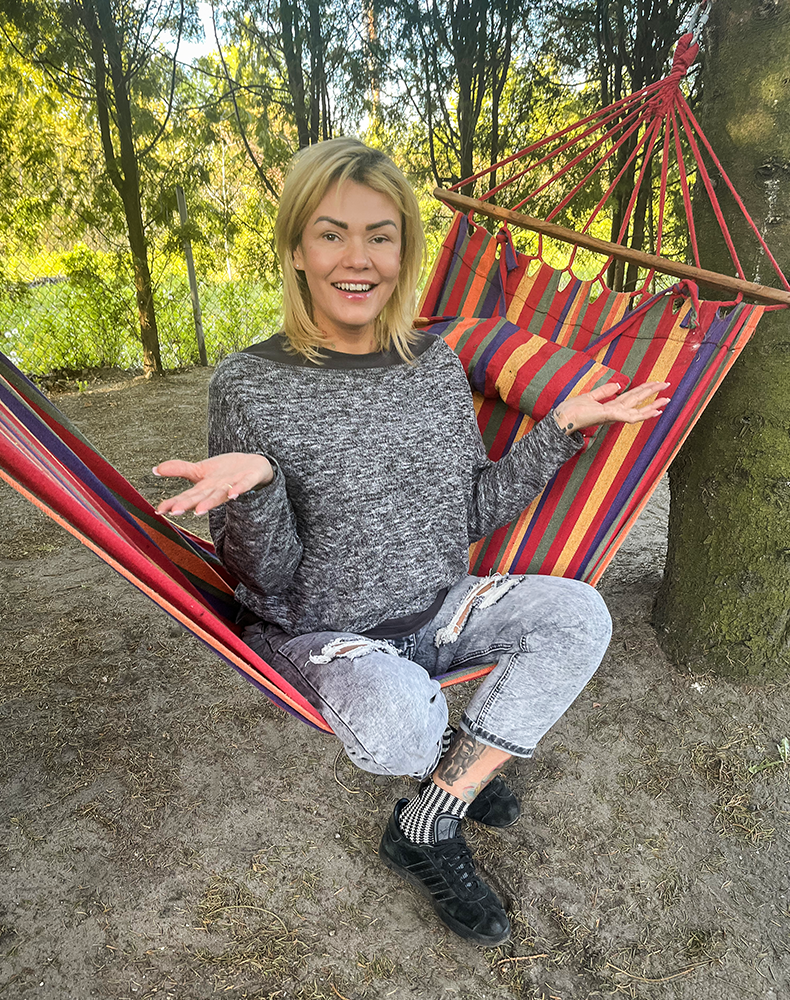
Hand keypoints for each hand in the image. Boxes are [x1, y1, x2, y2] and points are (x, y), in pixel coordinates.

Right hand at [153, 453, 273, 515]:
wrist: (254, 466)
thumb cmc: (225, 472)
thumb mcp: (200, 470)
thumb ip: (179, 470)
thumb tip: (155, 469)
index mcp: (205, 489)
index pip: (186, 496)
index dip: (173, 502)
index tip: (160, 510)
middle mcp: (218, 491)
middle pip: (201, 498)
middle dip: (188, 505)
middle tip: (175, 512)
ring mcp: (233, 486)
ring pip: (220, 496)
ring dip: (210, 503)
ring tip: (199, 510)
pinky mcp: (249, 479)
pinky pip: (244, 485)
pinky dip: (239, 489)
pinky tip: (233, 494)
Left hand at [553, 381, 670, 434]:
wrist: (563, 420)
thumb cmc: (572, 411)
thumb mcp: (590, 397)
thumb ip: (605, 391)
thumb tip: (619, 385)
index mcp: (610, 407)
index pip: (631, 398)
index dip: (644, 391)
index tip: (656, 385)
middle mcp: (614, 412)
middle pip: (637, 400)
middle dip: (653, 393)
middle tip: (668, 386)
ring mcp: (613, 415)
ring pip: (638, 409)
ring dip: (653, 404)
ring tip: (666, 399)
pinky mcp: (610, 416)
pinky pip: (631, 416)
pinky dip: (644, 413)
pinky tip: (654, 410)